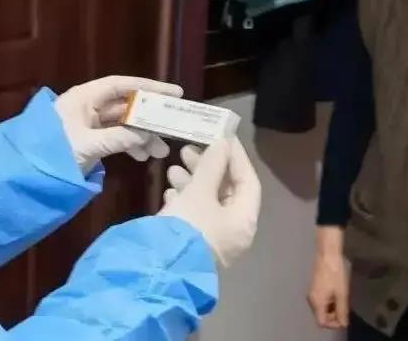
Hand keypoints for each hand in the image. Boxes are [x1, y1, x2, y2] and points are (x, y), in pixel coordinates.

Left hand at [55, 76, 176, 173]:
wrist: (29, 174)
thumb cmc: (54, 151)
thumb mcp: (87, 145)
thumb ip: (119, 138)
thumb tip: (148, 134)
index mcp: (84, 98)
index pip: (121, 85)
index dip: (147, 87)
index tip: (173, 93)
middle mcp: (88, 106)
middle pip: (125, 105)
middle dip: (149, 118)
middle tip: (172, 126)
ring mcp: (89, 124)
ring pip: (123, 124)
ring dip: (142, 136)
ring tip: (160, 152)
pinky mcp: (90, 140)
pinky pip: (116, 137)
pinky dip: (130, 145)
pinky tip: (143, 157)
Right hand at [159, 139, 261, 266]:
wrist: (160, 270)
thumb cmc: (187, 227)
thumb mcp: (199, 192)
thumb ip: (212, 166)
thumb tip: (222, 143)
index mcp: (244, 220)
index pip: (247, 180)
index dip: (235, 156)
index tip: (221, 136)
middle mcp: (234, 231)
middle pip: (226, 191)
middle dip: (208, 168)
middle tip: (188, 149)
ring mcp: (215, 240)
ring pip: (208, 202)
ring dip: (192, 182)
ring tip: (172, 168)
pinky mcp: (195, 244)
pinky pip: (195, 215)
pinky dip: (185, 199)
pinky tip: (169, 191)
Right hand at [307, 232, 349, 329]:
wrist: (327, 255)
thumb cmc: (335, 274)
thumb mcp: (342, 294)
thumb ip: (342, 311)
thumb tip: (343, 324)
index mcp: (317, 302)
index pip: (322, 322)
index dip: (333, 324)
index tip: (344, 319)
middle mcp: (311, 300)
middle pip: (321, 316)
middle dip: (334, 317)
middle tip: (345, 309)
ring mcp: (312, 293)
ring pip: (321, 309)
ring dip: (332, 309)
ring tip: (342, 300)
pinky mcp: (314, 288)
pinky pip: (321, 301)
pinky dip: (329, 302)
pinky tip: (337, 294)